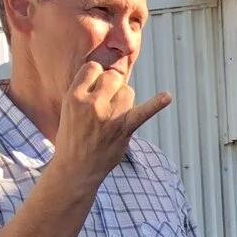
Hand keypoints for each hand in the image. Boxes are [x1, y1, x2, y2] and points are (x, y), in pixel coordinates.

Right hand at [52, 60, 169, 190]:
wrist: (76, 168)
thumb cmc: (73, 135)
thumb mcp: (69, 107)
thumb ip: (86, 89)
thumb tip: (110, 74)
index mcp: (74, 96)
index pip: (93, 68)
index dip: (96, 77)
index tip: (95, 90)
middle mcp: (91, 104)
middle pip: (113, 78)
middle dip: (112, 87)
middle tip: (105, 105)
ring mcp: (109, 117)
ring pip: (128, 91)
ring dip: (124, 99)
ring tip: (114, 115)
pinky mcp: (124, 130)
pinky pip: (143, 113)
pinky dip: (156, 104)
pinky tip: (167, 97)